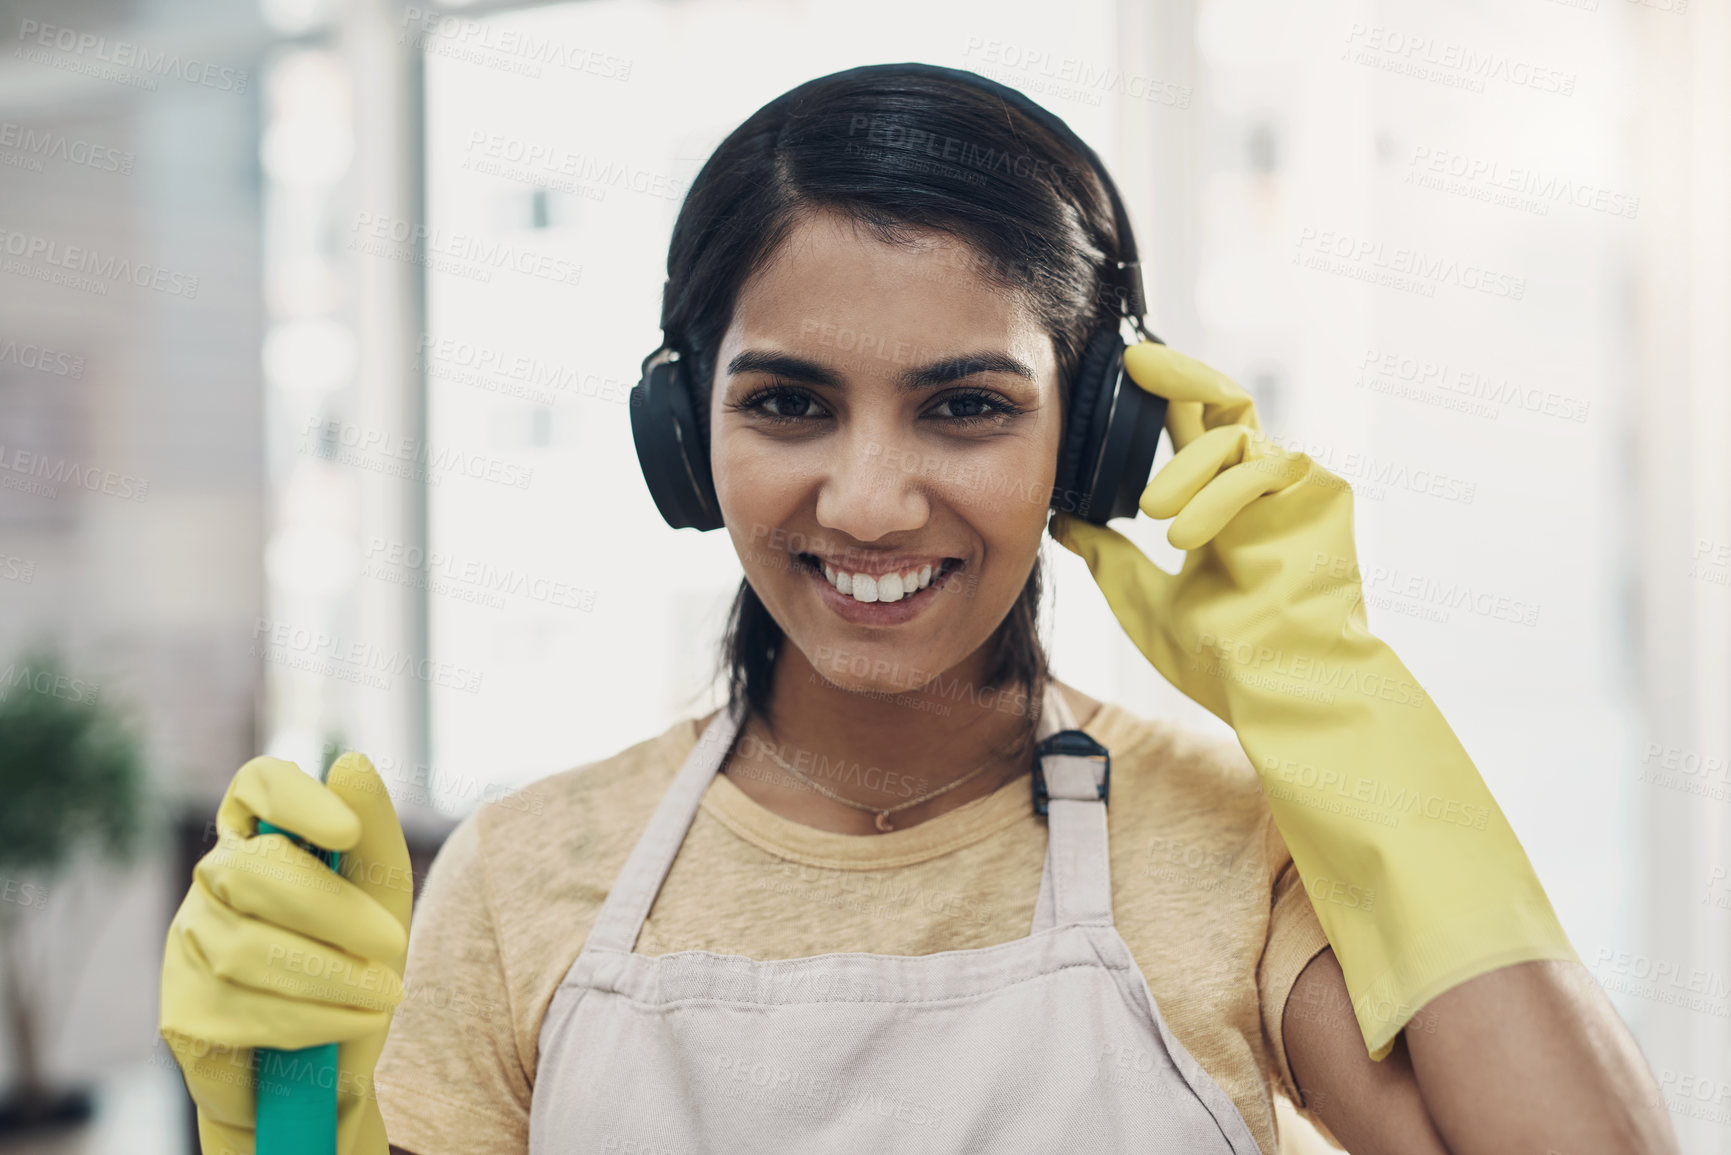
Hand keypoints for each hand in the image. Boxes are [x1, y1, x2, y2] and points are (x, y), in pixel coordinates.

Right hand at [159, 753, 412, 1154]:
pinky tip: (354, 1020)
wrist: (331, 1067)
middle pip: (254, 871)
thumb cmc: (357, 959)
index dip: (295, 800)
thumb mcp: (382, 895)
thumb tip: (351, 762)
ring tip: (388, 993)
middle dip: (334, 912)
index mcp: (263, 833)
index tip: (345, 832)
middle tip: (395, 946)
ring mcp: (189, 943)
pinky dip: (312, 1018)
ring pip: (248, 949)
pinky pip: (242, 1010)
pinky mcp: (182, 1011)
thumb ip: (372, 831)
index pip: (258, 786)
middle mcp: (214, 878)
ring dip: (332, 975)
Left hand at [1049, 341, 1371, 722]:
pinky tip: (1190, 534)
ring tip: (1154, 514)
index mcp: (1222, 510)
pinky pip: (1264, 465)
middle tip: (1134, 362)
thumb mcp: (1139, 597)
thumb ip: (1104, 552)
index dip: (1162, 396)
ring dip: (1183, 470)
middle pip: (1225, 404)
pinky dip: (1220, 494)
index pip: (1193, 433)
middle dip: (1179, 377)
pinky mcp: (1325, 494)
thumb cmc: (1221, 658)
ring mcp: (1295, 491)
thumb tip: (1062, 519)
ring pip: (1233, 436)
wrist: (1277, 691)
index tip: (1121, 369)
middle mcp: (1261, 491)